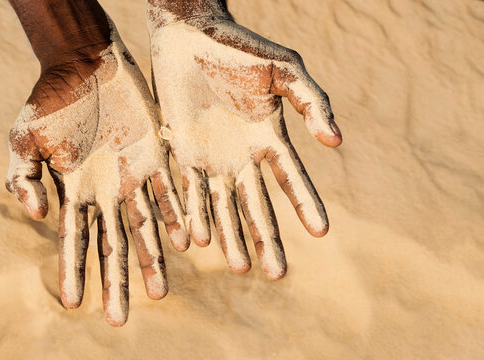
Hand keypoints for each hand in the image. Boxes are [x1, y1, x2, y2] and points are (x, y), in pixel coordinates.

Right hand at [6, 9, 186, 325]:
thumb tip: (41, 217)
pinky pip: (170, 193)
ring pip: (145, 227)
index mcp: (75, 192)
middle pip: (112, 245)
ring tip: (158, 293)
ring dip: (152, 259)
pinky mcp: (157, 158)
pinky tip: (186, 243)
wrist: (85, 62)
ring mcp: (134, 178)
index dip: (74, 272)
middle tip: (119, 320)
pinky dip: (176, 217)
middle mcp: (106, 193)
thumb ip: (23, 178)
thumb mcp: (23, 137)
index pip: (75, 240)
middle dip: (115, 282)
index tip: (74, 305)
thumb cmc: (49, 99)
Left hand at [148, 0, 341, 279]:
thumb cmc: (239, 47)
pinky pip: (187, 189)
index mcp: (269, 138)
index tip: (322, 231)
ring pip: (221, 206)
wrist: (187, 35)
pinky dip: (192, 213)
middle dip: (267, 239)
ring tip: (239, 267)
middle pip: (257, 205)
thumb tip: (336, 143)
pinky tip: (196, 240)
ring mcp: (210, 158)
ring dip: (230, 236)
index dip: (306, 204)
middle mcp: (241, 156)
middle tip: (277, 275)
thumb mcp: (284, 69)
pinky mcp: (181, 153)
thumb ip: (311, 102)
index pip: (292, 178)